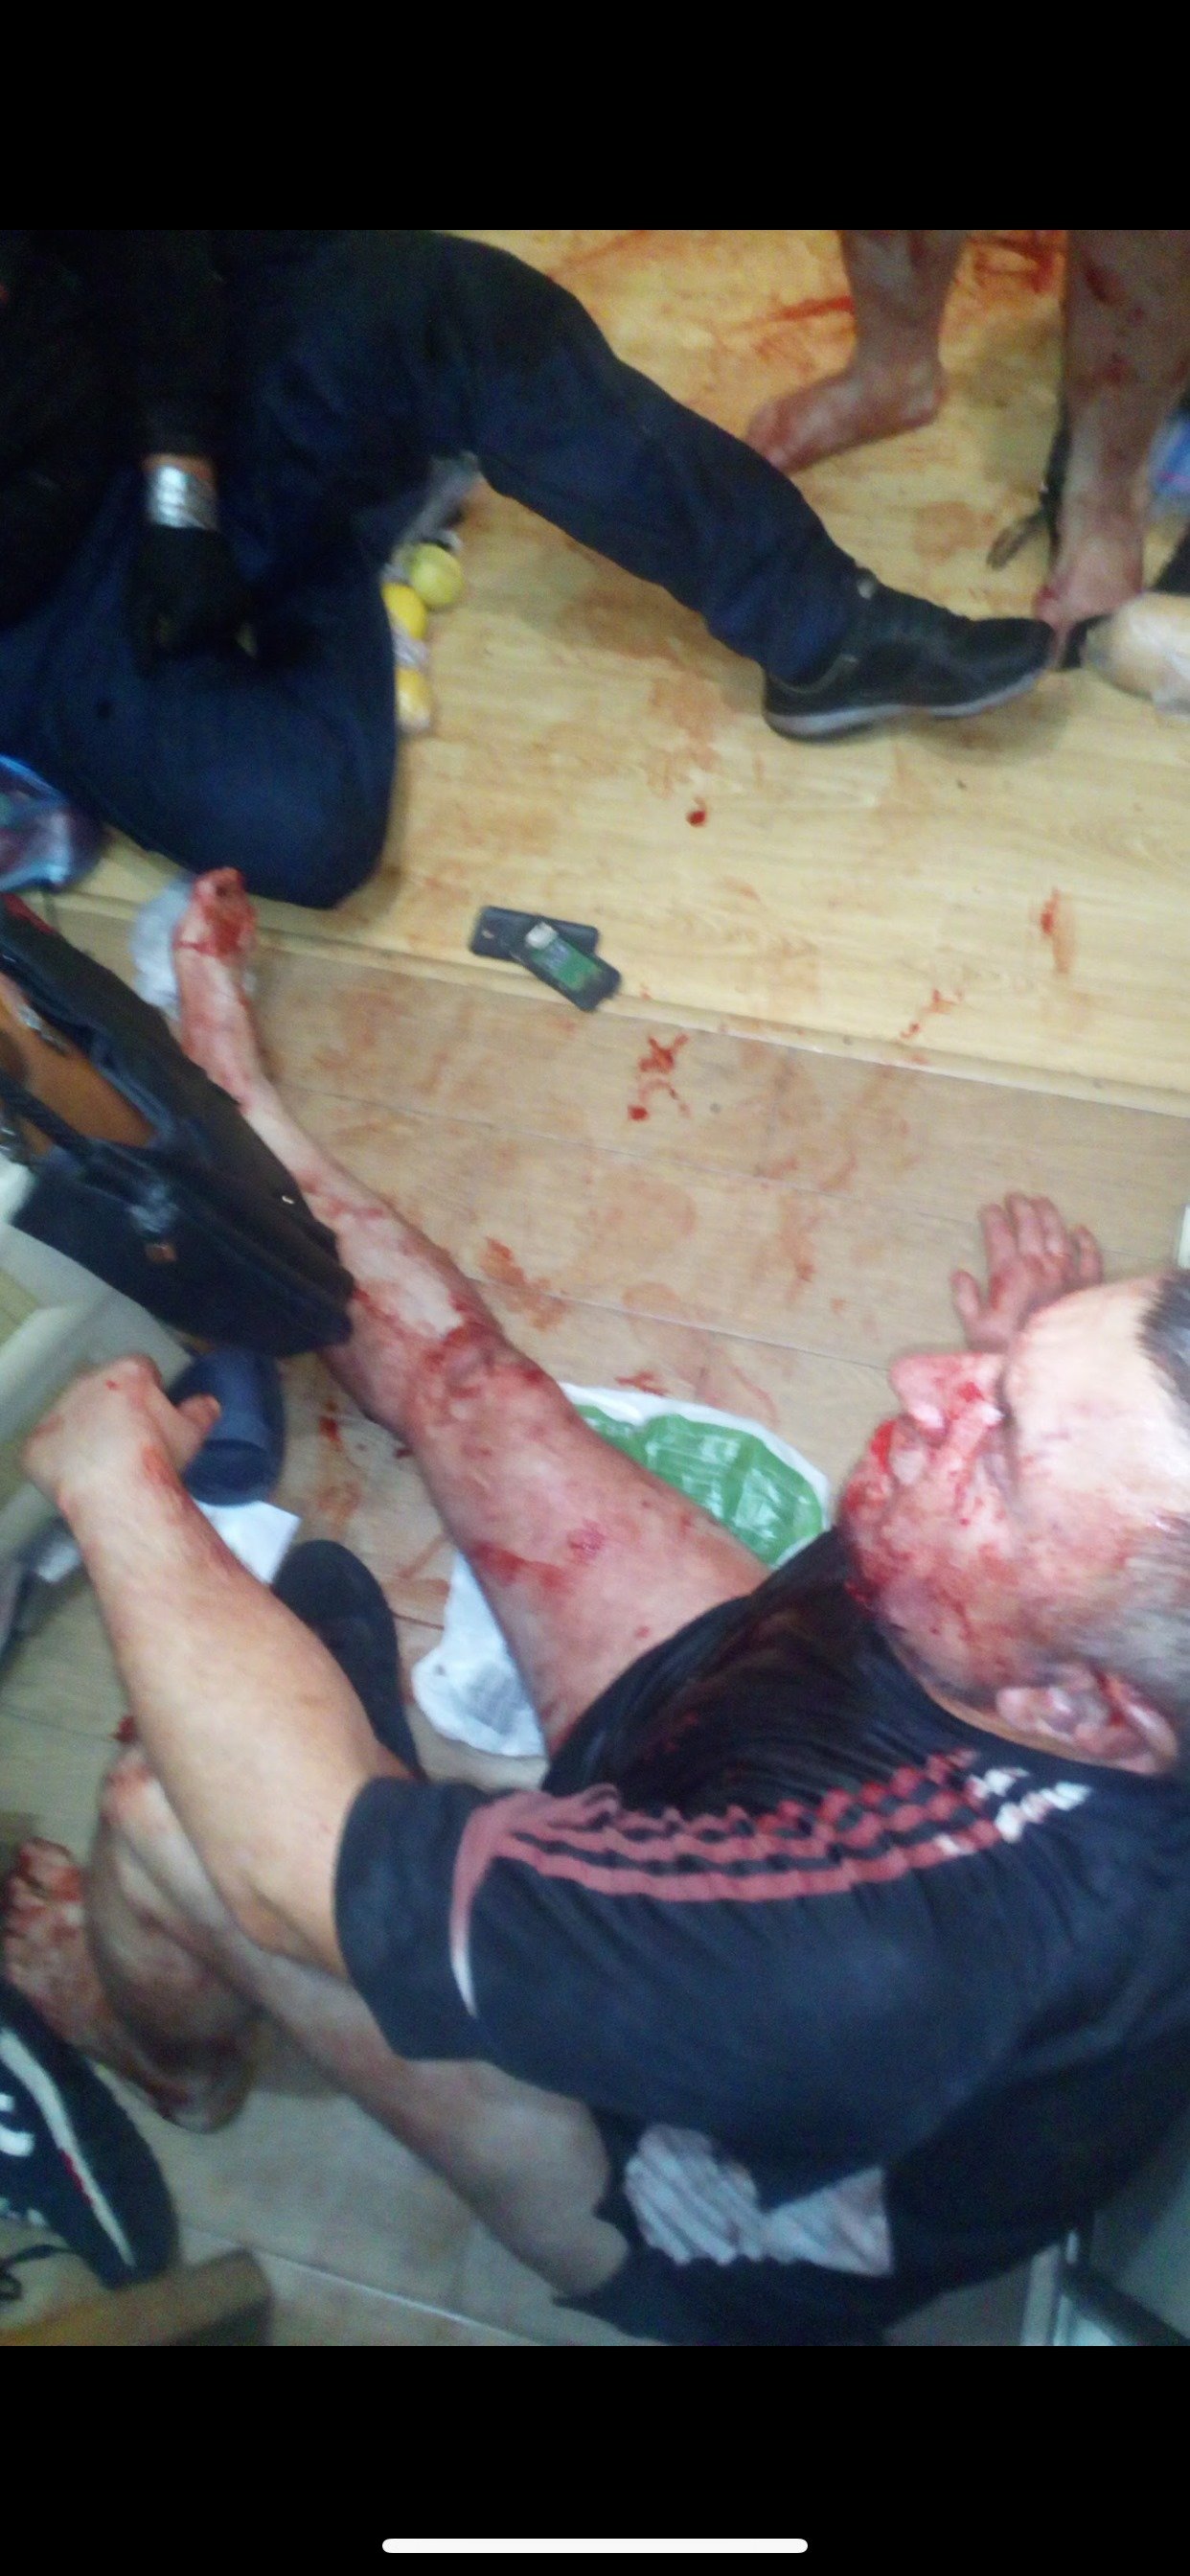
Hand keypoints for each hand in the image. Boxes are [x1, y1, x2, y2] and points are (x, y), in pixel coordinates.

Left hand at [24, 1356, 218, 1514]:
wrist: (118, 1489)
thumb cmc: (158, 1456)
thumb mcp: (192, 1433)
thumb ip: (202, 1412)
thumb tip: (210, 1403)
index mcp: (127, 1374)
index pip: (141, 1368)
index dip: (150, 1390)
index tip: (154, 1414)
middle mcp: (87, 1383)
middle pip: (101, 1388)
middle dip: (113, 1407)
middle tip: (130, 1440)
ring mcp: (57, 1413)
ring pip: (71, 1415)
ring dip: (85, 1430)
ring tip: (104, 1462)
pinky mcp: (37, 1444)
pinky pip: (49, 1448)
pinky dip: (61, 1460)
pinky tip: (80, 1479)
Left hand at [127, 524, 249, 668]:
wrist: (186, 521)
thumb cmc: (156, 557)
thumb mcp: (139, 595)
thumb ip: (141, 637)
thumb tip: (146, 675)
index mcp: (192, 613)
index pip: (175, 649)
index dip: (162, 636)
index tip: (159, 615)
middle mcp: (220, 614)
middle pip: (198, 648)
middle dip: (184, 637)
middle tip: (174, 609)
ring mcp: (237, 608)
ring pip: (219, 642)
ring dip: (204, 635)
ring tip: (192, 609)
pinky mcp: (247, 602)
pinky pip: (238, 632)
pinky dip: (227, 631)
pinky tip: (215, 617)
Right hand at [951, 1194, 1102, 1353]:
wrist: (1054, 1367)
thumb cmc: (1009, 1349)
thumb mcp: (975, 1328)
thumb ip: (965, 1299)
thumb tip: (960, 1275)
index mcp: (1009, 1272)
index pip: (999, 1233)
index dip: (992, 1217)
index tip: (988, 1208)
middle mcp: (1039, 1264)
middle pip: (1030, 1225)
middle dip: (1020, 1207)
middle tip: (1014, 1197)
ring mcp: (1066, 1271)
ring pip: (1058, 1232)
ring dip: (1049, 1213)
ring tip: (1041, 1201)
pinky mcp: (1087, 1284)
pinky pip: (1090, 1255)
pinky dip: (1086, 1240)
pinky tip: (1081, 1230)